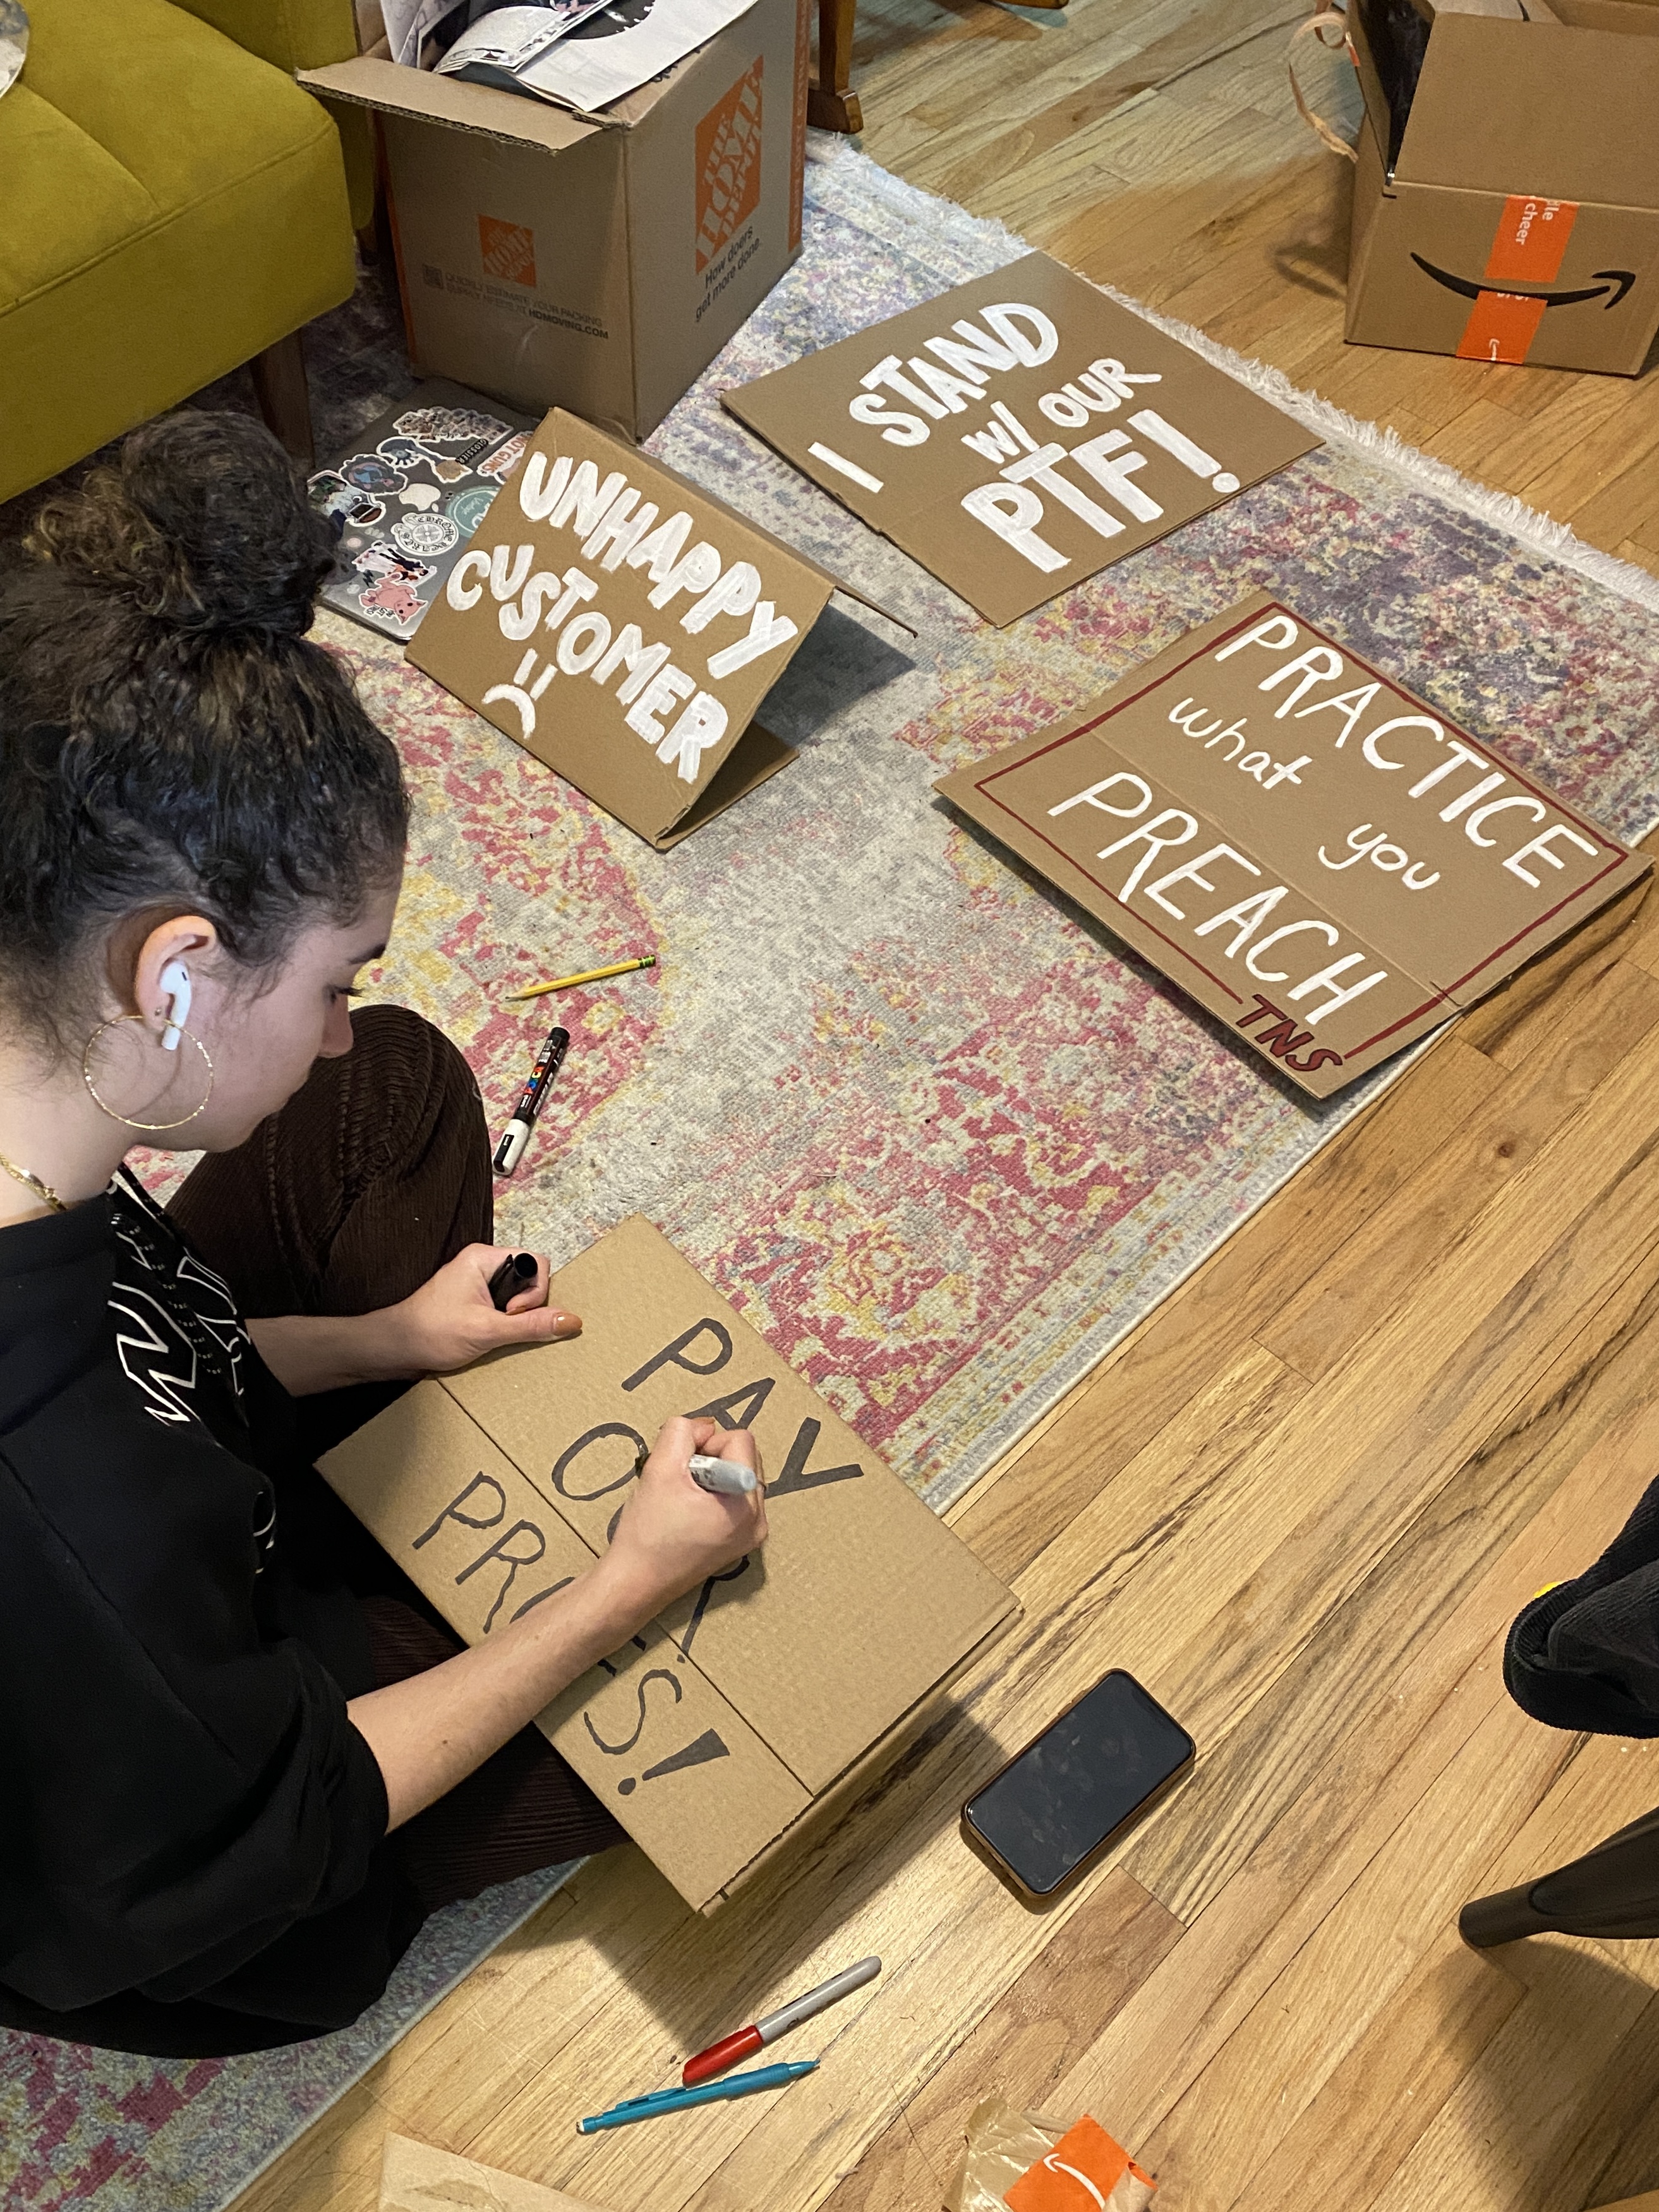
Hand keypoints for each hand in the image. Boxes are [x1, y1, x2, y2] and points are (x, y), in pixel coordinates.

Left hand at [388, 1243, 580, 1374]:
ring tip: (491, 1331)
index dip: (533, 1292)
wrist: (395, 1348)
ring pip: (517, 1294)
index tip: (512, 1313)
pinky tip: (486, 1335)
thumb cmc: (430, 1332)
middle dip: (525, 1306)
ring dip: (513, 1317)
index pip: (535, 1262)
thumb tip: (569, 1320)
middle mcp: (481, 1264)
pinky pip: (503, 1305)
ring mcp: (476, 1281)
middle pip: (529, 1278)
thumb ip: (531, 1325)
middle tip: (502, 1324)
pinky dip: (502, 1322)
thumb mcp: (487, 1330)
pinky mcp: (473, 1299)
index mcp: (483, 1257)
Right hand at [597, 1416, 767, 1621]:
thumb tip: (704, 1426)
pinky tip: (689, 1511)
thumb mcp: (658, 1468)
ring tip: (684, 1499)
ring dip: (713, 1476)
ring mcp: (752, 1535)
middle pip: (745, 1457)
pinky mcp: (741, 1543)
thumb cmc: (646, 1533)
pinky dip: (715, 1494)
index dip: (706, 1443)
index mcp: (744, 1504)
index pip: (741, 1440)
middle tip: (682, 1483)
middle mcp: (758, 1520)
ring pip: (740, 1476)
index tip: (682, 1467)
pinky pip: (737, 1499)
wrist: (635, 1584)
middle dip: (712, 1459)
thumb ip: (682, 1432)